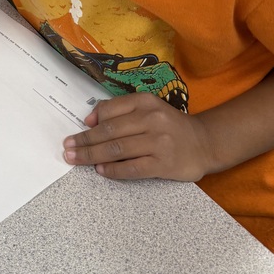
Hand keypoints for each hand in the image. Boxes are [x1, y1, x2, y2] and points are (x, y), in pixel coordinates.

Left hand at [62, 92, 211, 181]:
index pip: (109, 111)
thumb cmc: (170, 125)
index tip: (76, 132)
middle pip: (109, 132)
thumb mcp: (148, 108)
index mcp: (145, 102)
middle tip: (67, 148)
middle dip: (84, 141)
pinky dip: (113, 170)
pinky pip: (131, 168)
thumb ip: (120, 110)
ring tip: (76, 159)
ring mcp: (158, 142)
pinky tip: (101, 171)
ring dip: (92, 156)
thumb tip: (90, 119)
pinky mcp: (163, 164)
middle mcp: (151, 119)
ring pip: (116, 150)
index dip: (90, 123)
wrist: (205, 142)